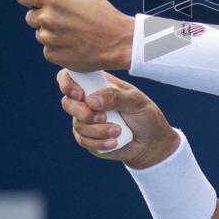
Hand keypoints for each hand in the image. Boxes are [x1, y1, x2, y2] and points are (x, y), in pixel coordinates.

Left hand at [17, 0, 132, 71]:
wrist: (118, 42)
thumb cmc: (104, 15)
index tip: (35, 1)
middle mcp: (47, 18)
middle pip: (30, 16)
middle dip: (43, 16)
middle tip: (63, 19)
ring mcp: (48, 38)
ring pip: (40, 33)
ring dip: (52, 33)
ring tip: (74, 33)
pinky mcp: (52, 55)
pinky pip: (48, 49)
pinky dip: (58, 47)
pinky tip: (75, 44)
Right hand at [57, 69, 180, 168]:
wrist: (151, 143)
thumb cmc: (145, 116)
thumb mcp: (136, 102)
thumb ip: (115, 97)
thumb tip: (90, 100)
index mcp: (99, 84)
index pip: (71, 76)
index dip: (67, 83)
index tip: (79, 94)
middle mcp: (89, 100)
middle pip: (67, 102)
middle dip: (82, 112)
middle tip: (103, 117)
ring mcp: (86, 120)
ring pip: (77, 124)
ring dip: (98, 130)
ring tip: (118, 131)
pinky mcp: (88, 138)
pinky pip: (83, 140)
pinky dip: (99, 142)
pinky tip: (114, 142)